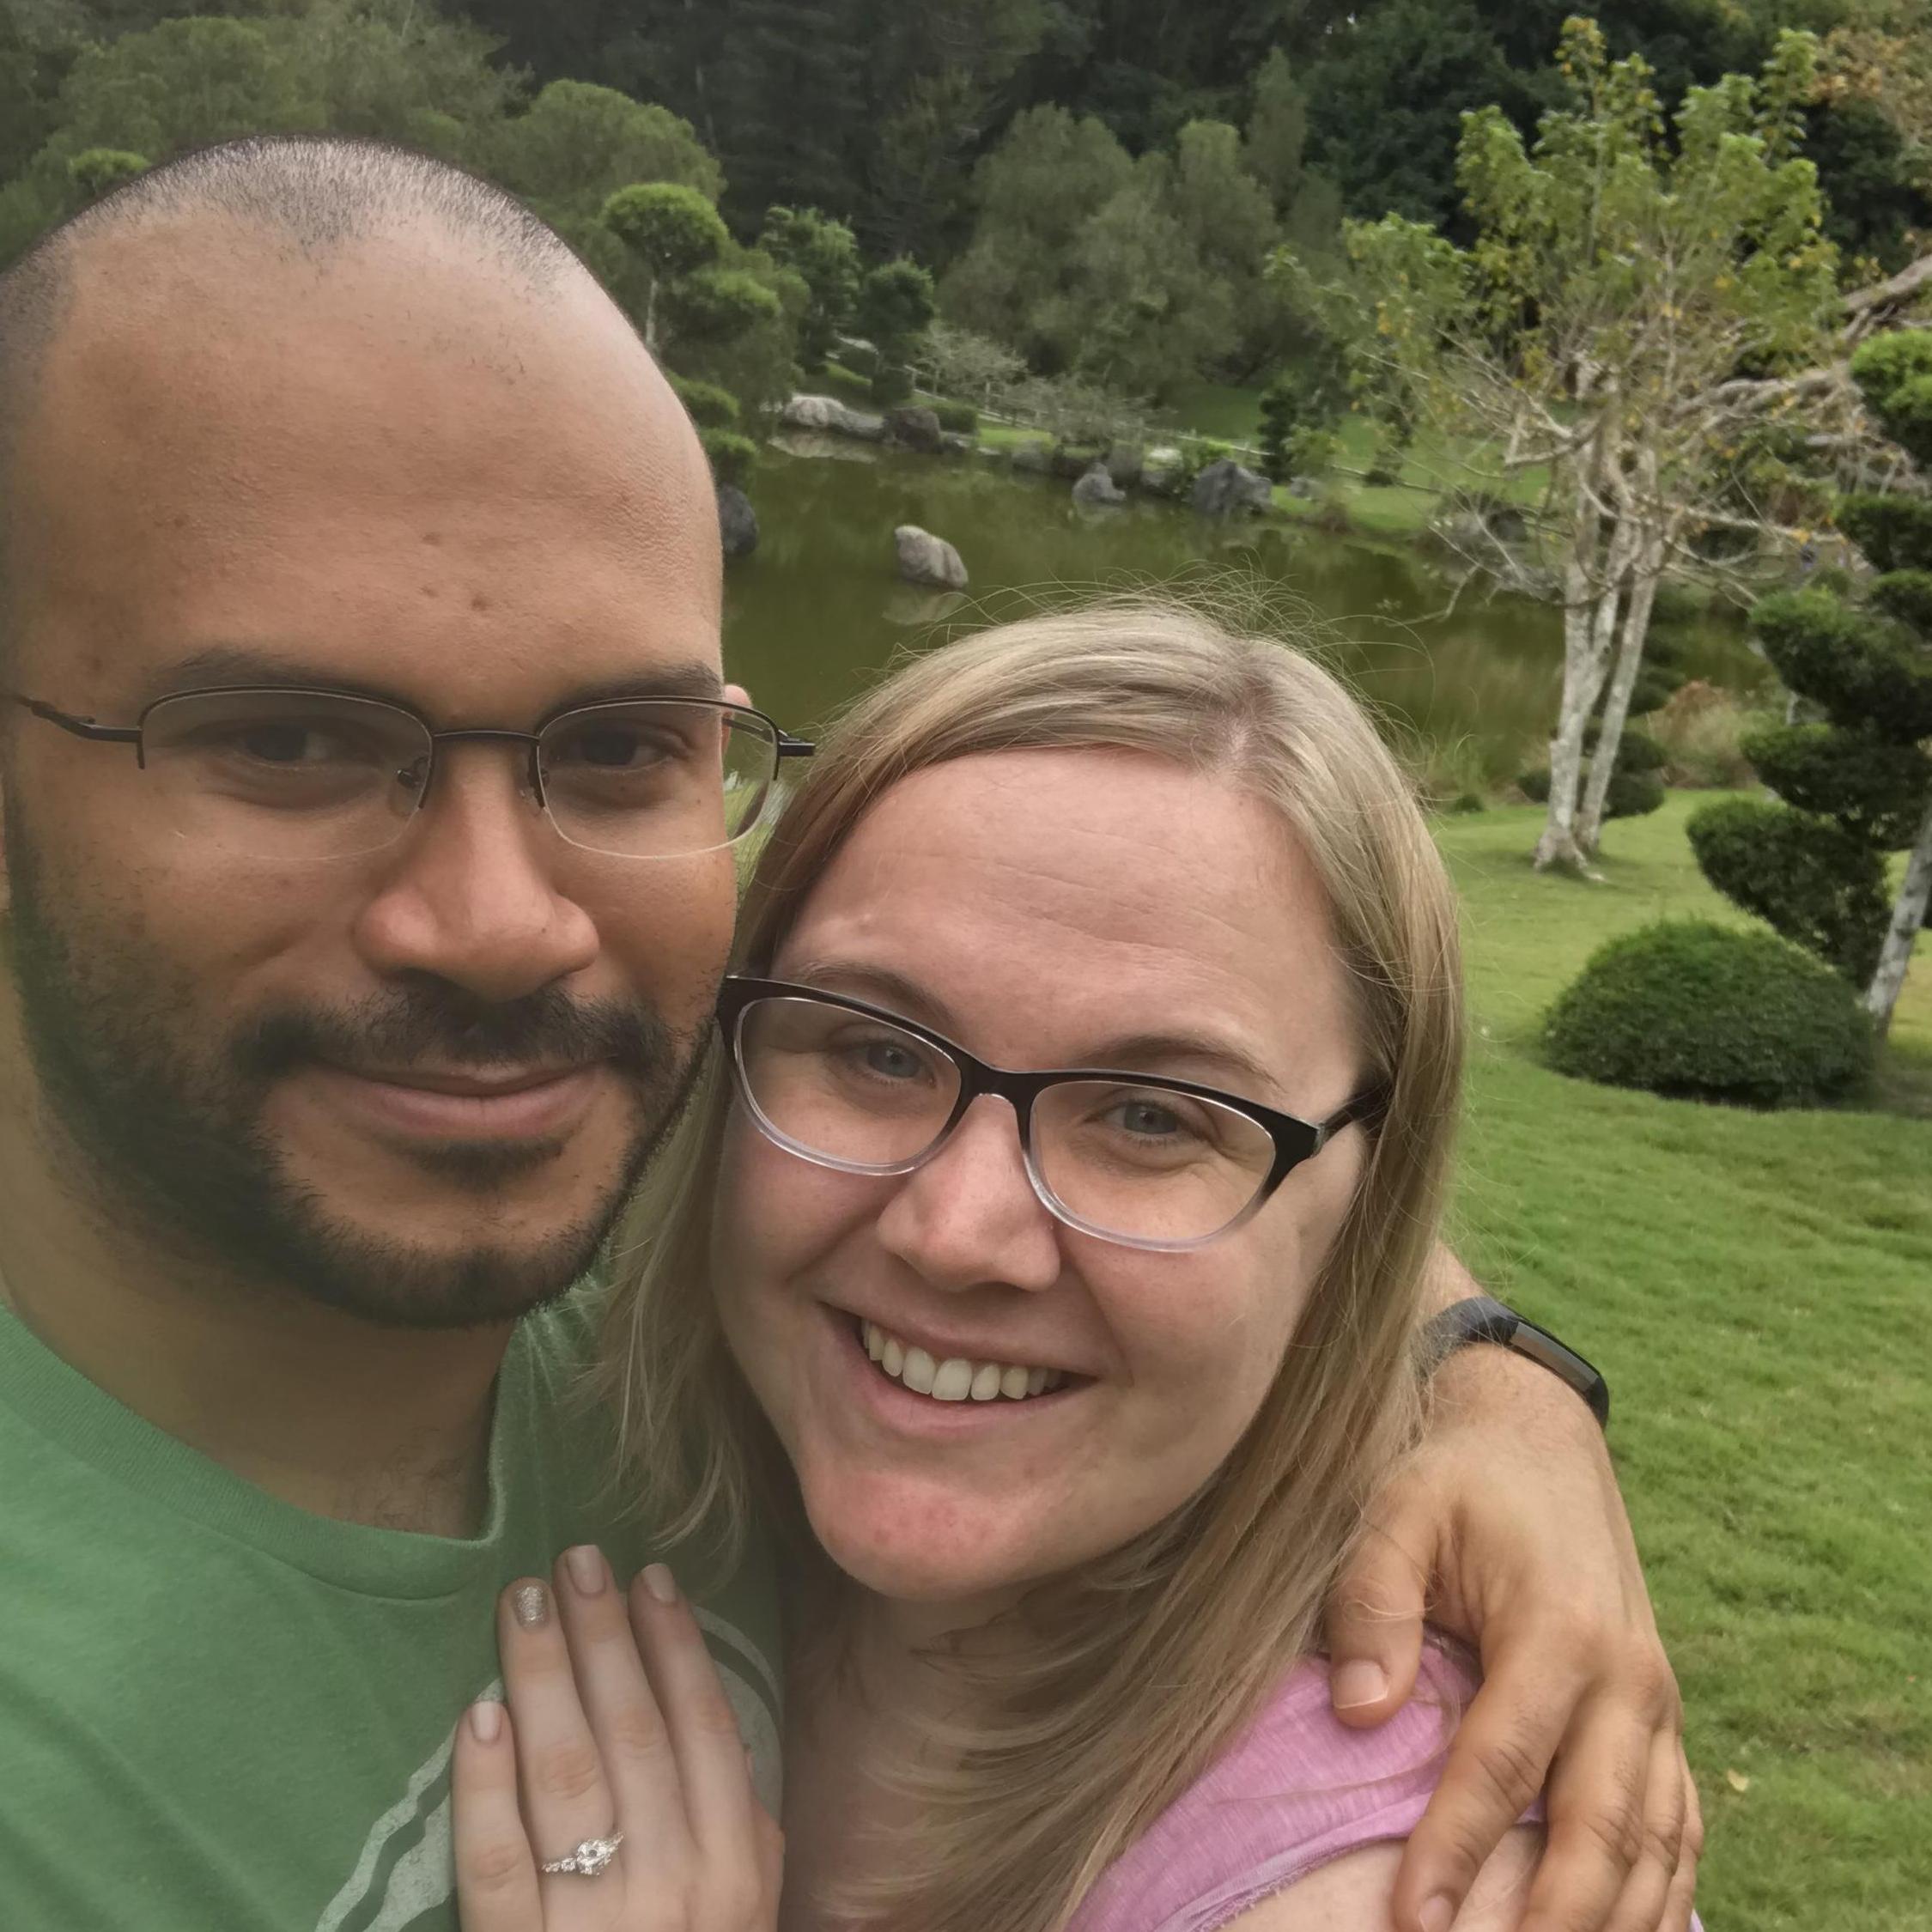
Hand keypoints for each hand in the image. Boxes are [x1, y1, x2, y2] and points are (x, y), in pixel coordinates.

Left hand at [452, 1548, 782, 1930]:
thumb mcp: (747, 1920)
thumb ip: (746, 1834)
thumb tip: (718, 1720)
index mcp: (737, 1872)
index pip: (706, 1730)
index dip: (676, 1647)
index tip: (650, 1576)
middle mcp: (674, 1891)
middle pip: (632, 1736)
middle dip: (603, 1638)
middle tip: (575, 1560)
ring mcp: (594, 1930)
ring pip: (566, 1778)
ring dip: (542, 1678)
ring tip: (523, 1604)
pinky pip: (495, 1869)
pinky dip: (484, 1788)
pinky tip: (475, 1717)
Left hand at [1325, 1348, 1699, 1931]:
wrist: (1539, 1438)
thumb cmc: (1457, 1480)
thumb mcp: (1398, 1511)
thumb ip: (1373, 1602)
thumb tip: (1357, 1711)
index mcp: (1559, 1629)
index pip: (1504, 1767)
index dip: (1456, 1853)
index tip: (1413, 1925)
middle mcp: (1627, 1677)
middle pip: (1598, 1831)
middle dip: (1549, 1920)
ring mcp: (1657, 1701)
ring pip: (1654, 1845)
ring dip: (1615, 1921)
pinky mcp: (1661, 1717)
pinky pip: (1679, 1823)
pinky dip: (1661, 1891)